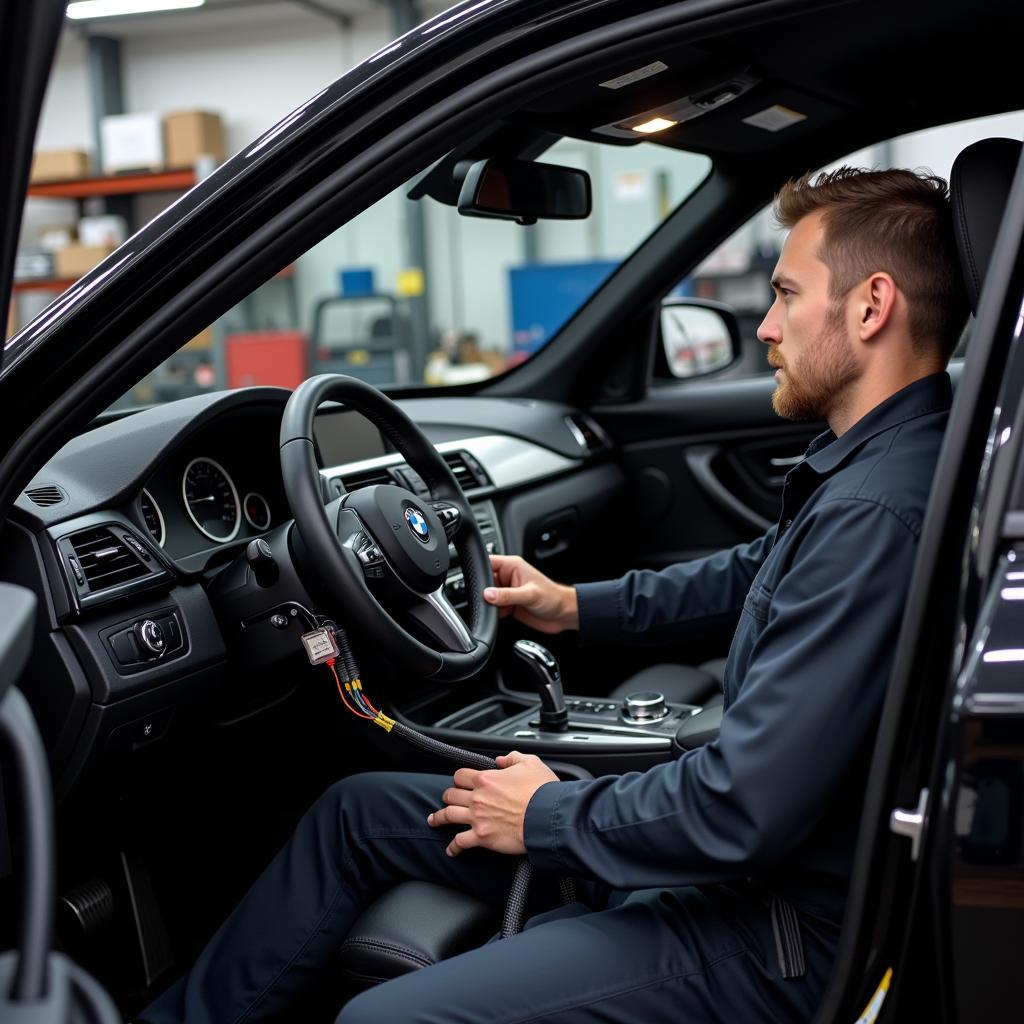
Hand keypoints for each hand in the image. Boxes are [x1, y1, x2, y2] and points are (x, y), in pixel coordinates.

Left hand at [427, 751, 558, 856]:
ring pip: (448, 815)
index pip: (461, 775)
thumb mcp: (531, 763)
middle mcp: (478, 797)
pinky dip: (454, 847)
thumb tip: (501, 759)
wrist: (547, 817)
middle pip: (451, 794)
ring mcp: (477, 818)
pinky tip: (451, 850)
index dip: (460, 778)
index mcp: (486, 778)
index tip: (461, 782)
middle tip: (449, 799)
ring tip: (434, 820)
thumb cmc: (541, 791)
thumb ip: (513, 758)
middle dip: (448, 796)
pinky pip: (460, 842)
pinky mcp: (482, 837)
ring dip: (439, 818)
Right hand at [484, 554, 578, 632]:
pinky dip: (493, 612)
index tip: (473, 580)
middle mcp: (508, 578)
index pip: (488, 562)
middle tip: (487, 599)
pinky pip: (493, 608)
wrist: (563, 615)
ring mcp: (507, 592)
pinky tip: (502, 614)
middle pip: (484, 581)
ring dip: (488, 603)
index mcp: (512, 566)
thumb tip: (488, 594)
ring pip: (487, 596)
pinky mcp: (508, 605)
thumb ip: (507, 595)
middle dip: (483, 591)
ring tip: (498, 608)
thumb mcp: (529, 595)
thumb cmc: (553, 597)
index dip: (478, 569)